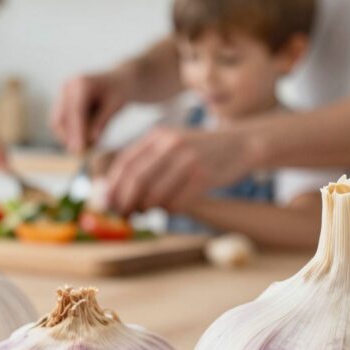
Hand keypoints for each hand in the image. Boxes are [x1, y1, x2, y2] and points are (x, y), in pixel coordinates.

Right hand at [51, 71, 129, 153]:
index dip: (76, 132)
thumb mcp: (116, 106)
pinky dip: (70, 133)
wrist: (120, 80)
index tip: (80, 149)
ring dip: (69, 137)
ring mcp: (63, 93)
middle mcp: (68, 86)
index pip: (75, 111)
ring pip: (57, 122)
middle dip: (69, 137)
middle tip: (81, 154)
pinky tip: (84, 140)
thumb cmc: (120, 92)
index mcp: (82, 83)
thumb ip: (103, 122)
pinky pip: (61, 122)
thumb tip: (91, 140)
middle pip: (60, 117)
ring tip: (87, 147)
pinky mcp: (62, 101)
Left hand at [106, 126, 255, 213]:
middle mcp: (171, 144)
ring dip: (148, 209)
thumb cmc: (199, 150)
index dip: (113, 186)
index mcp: (158, 135)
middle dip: (125, 202)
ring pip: (156, 195)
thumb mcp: (171, 143)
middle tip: (124, 215)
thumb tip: (115, 191)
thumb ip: (146, 160)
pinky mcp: (204, 177)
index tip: (108, 203)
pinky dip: (168, 210)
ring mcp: (189, 160)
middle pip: (137, 180)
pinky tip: (169, 209)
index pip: (125, 163)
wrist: (240, 144)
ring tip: (147, 212)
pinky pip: (177, 203)